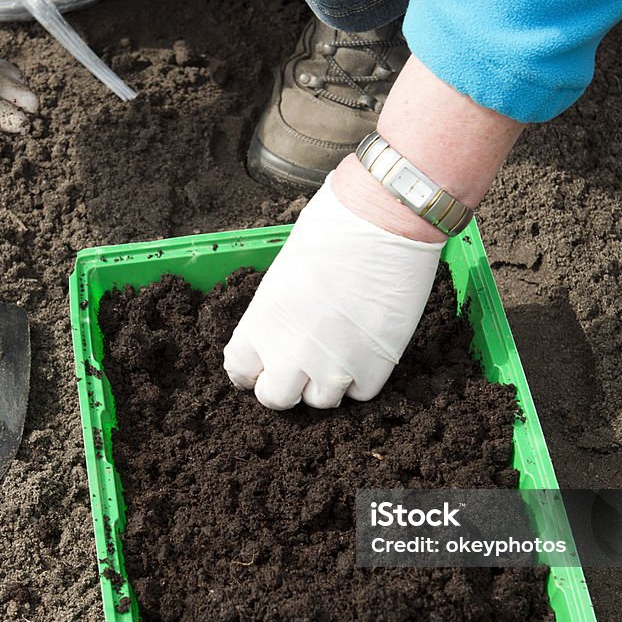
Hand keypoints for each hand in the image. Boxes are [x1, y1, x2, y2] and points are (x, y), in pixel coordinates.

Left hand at [223, 173, 443, 409]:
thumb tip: (283, 332)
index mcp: (261, 324)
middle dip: (286, 385)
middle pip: (276, 399)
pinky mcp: (374, 369)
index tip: (264, 365)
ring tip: (341, 349)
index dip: (253, 370)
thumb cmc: (332, 229)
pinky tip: (367, 347)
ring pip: (321, 401)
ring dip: (327, 382)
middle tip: (301, 366)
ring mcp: (333, 366)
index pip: (240, 371)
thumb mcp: (284, 272)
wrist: (382, 220)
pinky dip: (363, 377)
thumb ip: (277, 314)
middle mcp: (290, 353)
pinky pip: (360, 394)